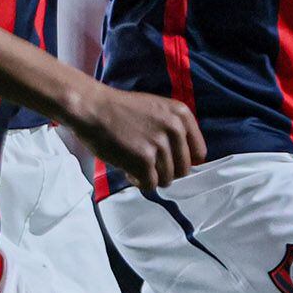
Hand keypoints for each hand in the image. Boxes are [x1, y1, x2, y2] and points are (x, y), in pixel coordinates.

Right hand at [64, 84, 204, 190]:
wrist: (92, 108)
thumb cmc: (120, 110)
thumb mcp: (157, 110)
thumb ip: (174, 129)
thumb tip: (186, 159)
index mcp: (181, 115)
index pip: (199, 153)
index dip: (183, 161)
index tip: (168, 162)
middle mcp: (175, 129)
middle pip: (184, 170)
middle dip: (166, 172)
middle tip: (147, 165)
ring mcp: (160, 145)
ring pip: (167, 179)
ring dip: (150, 177)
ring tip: (134, 164)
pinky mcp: (144, 160)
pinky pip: (150, 185)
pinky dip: (139, 182)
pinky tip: (128, 170)